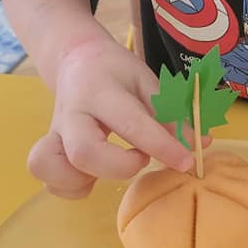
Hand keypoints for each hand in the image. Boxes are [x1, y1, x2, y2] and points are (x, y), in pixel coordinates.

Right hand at [28, 36, 201, 198]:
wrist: (76, 60)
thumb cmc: (117, 72)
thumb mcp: (146, 82)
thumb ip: (171, 114)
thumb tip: (200, 145)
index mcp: (100, 90)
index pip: (131, 123)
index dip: (162, 146)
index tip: (187, 162)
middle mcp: (71, 113)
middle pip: (83, 153)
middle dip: (119, 167)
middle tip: (140, 158)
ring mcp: (54, 133)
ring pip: (51, 166)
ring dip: (86, 178)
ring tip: (110, 167)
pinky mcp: (47, 150)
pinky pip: (50, 180)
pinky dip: (71, 186)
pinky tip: (93, 175)